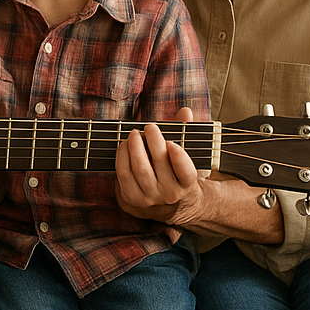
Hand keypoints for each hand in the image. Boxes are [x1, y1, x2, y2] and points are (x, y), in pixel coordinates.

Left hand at [115, 106, 201, 223]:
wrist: (162, 197)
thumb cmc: (172, 167)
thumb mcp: (183, 152)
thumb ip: (184, 130)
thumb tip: (186, 111)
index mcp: (187, 183)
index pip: (187, 173)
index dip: (180, 158)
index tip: (172, 143)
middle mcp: (170, 193)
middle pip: (159, 164)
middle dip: (153, 142)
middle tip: (150, 126)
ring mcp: (150, 197)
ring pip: (140, 169)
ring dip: (134, 146)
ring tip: (134, 133)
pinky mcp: (132, 198)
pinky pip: (123, 174)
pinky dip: (122, 156)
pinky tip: (124, 145)